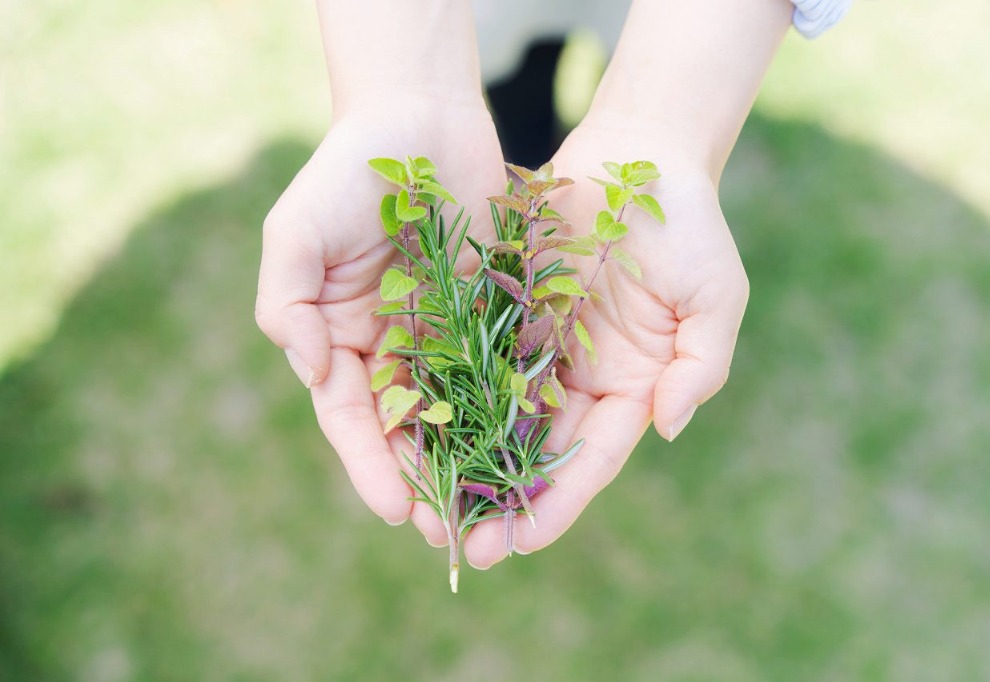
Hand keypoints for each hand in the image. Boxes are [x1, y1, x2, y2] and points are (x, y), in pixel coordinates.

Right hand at [255, 100, 506, 528]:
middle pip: (411, 432)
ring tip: (498, 511)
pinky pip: (507, 370)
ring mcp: (448, 335)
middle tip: (452, 536)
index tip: (395, 511)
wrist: (419, 117)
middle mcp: (396, 349)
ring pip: (463, 414)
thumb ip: (287, 299)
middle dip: (428, 484)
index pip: (355, 419)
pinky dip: (518, 412)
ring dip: (477, 464)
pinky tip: (539, 450)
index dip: (371, 468)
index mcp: (344, 340)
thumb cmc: (347, 170)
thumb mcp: (297, 229)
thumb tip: (313, 371)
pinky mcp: (495, 315)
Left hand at [463, 117, 749, 567]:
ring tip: (424, 507)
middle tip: (462, 549)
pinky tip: (408, 430)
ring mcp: (536, 347)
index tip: (522, 542)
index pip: (594, 458)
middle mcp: (578, 378)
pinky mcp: (501, 311)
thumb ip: (699, 365)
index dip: (560, 503)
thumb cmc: (691, 226)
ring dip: (462, 463)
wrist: (640, 155)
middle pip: (536, 452)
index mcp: (630, 386)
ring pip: (492, 417)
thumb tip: (666, 427)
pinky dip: (440, 396)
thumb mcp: (715, 298)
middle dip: (501, 502)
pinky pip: (466, 358)